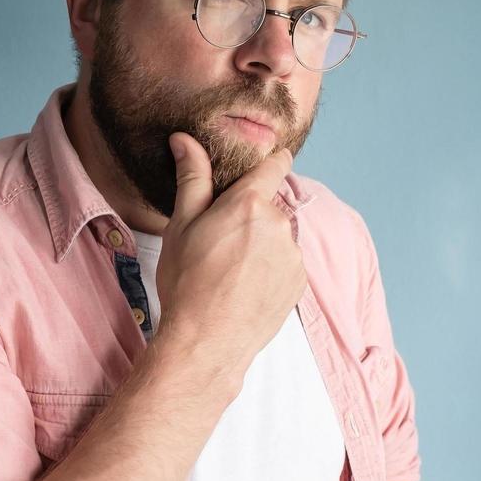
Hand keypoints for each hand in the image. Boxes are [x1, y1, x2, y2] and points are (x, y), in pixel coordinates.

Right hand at [154, 132, 306, 385]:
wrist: (207, 341)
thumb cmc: (188, 281)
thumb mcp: (182, 225)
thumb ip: (192, 178)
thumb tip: (185, 140)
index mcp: (250, 203)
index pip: (275, 165)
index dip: (271, 160)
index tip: (268, 161)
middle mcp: (280, 224)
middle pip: (268, 207)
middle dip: (249, 216)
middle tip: (219, 241)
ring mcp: (293, 255)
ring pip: (276, 237)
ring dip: (260, 244)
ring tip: (230, 271)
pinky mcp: (299, 282)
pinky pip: (285, 264)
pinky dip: (270, 269)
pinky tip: (244, 287)